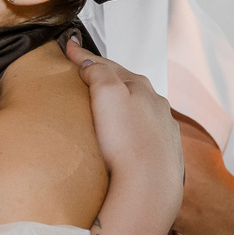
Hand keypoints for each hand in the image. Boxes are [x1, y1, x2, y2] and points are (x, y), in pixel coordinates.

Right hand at [65, 39, 182, 223]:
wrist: (150, 186)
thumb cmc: (127, 140)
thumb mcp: (107, 94)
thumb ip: (98, 72)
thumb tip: (90, 63)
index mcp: (141, 87)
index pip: (108, 65)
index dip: (85, 56)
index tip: (69, 48)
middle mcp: (157, 106)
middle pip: (127, 86)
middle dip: (108, 79)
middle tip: (87, 74)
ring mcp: (163, 131)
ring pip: (140, 111)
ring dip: (123, 106)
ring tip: (106, 109)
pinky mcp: (164, 156)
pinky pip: (146, 135)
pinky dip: (133, 130)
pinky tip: (126, 138)